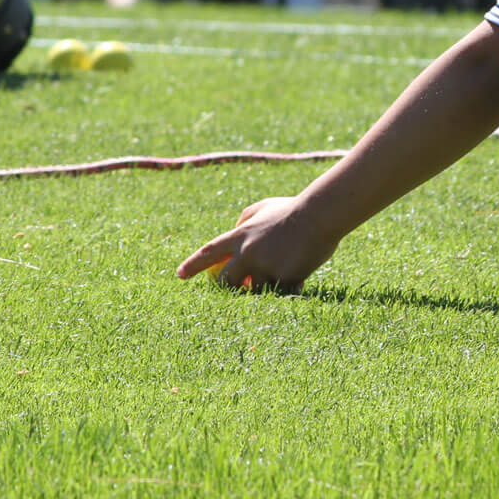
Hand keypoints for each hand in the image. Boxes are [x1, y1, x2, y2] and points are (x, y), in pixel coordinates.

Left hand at [176, 196, 339, 291]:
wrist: (319, 214)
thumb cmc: (294, 209)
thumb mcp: (264, 206)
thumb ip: (246, 219)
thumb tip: (235, 230)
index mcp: (240, 235)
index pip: (209, 252)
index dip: (193, 265)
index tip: (179, 275)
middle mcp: (247, 253)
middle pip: (227, 281)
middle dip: (231, 288)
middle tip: (241, 287)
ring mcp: (264, 267)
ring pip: (254, 290)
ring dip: (266, 285)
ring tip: (281, 273)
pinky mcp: (282, 279)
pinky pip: (280, 292)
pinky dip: (288, 287)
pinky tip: (300, 276)